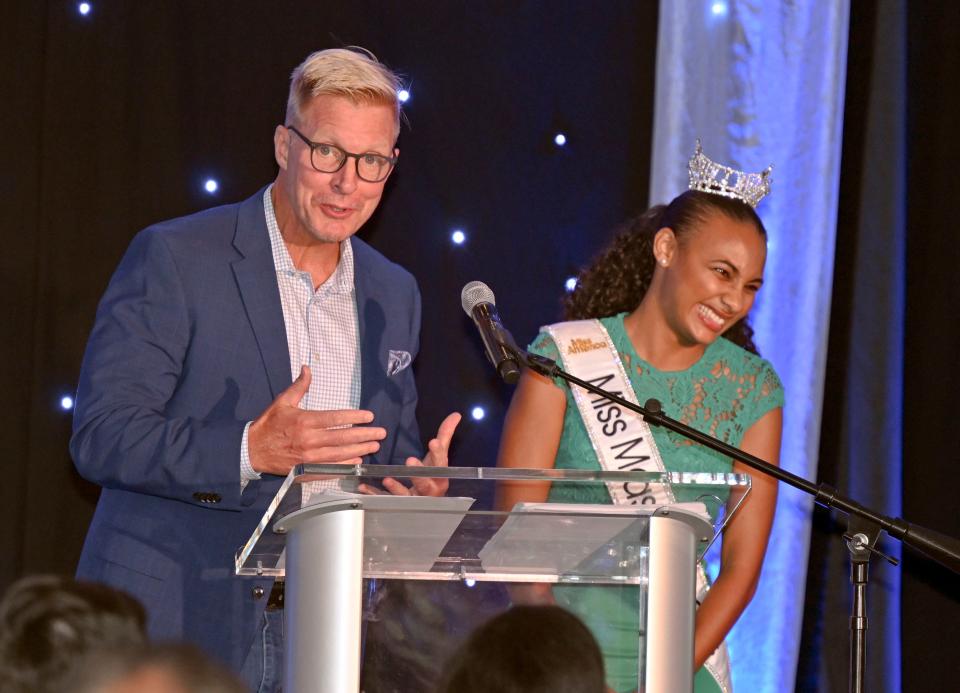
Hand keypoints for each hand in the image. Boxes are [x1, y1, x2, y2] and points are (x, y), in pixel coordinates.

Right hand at [248, 366, 386, 474]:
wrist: (251, 451)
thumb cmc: (269, 425)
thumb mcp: (282, 402)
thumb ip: (299, 386)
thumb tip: (307, 368)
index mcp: (305, 421)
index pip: (336, 418)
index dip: (355, 417)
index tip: (369, 416)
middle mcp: (309, 440)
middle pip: (342, 437)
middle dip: (364, 435)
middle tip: (381, 433)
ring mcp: (308, 457)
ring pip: (340, 454)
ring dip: (360, 450)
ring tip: (375, 446)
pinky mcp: (306, 469)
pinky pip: (330, 468)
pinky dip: (346, 465)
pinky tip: (358, 461)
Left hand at [360, 412, 460, 496]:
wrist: (428, 501)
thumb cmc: (432, 475)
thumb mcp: (438, 456)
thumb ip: (445, 435)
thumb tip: (456, 415)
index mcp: (440, 476)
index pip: (441, 464)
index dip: (438, 454)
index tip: (433, 442)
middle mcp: (428, 490)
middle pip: (425, 484)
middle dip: (418, 474)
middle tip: (410, 461)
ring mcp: (413, 499)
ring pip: (405, 495)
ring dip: (396, 488)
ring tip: (387, 479)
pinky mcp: (398, 504)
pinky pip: (385, 500)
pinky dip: (374, 493)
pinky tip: (364, 487)